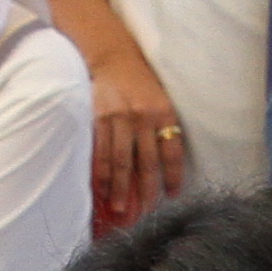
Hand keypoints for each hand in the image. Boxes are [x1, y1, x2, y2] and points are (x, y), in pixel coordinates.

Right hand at [85, 42, 188, 226]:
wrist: (114, 57)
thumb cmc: (141, 83)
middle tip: (143, 214)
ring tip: (121, 210)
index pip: (171, 153)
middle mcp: (143, 117)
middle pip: (145, 163)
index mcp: (164, 113)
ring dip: (120, 189)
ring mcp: (120, 118)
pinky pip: (100, 151)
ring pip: (121, 162)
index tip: (172, 196)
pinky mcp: (99, 118)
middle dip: (145, 192)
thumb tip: (163, 167)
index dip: (172, 177)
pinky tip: (101, 189)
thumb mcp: (162, 101)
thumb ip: (164, 128)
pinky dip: (100, 173)